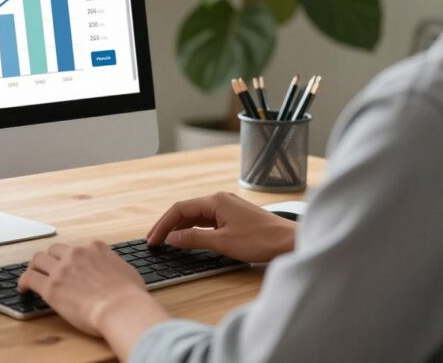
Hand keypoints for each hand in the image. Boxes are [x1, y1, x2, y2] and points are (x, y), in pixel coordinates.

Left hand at [17, 242, 167, 343]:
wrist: (121, 307)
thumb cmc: (129, 296)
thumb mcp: (127, 271)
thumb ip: (114, 266)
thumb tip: (115, 272)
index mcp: (95, 248)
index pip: (79, 247)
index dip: (73, 258)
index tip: (71, 265)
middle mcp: (76, 254)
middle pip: (55, 250)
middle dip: (51, 259)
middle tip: (48, 268)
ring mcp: (61, 269)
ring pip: (38, 259)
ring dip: (34, 267)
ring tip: (31, 275)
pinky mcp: (50, 287)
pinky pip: (29, 278)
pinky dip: (23, 281)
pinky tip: (23, 288)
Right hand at [146, 192, 296, 263]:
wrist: (289, 242)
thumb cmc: (260, 241)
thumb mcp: (222, 242)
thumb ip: (193, 239)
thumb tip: (171, 238)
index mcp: (215, 201)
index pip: (179, 209)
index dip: (163, 225)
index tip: (153, 239)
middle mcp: (220, 199)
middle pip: (186, 210)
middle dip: (168, 225)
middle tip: (154, 241)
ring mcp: (227, 207)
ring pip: (196, 216)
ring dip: (180, 228)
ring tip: (167, 241)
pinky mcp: (234, 216)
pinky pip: (207, 220)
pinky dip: (194, 229)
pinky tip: (188, 239)